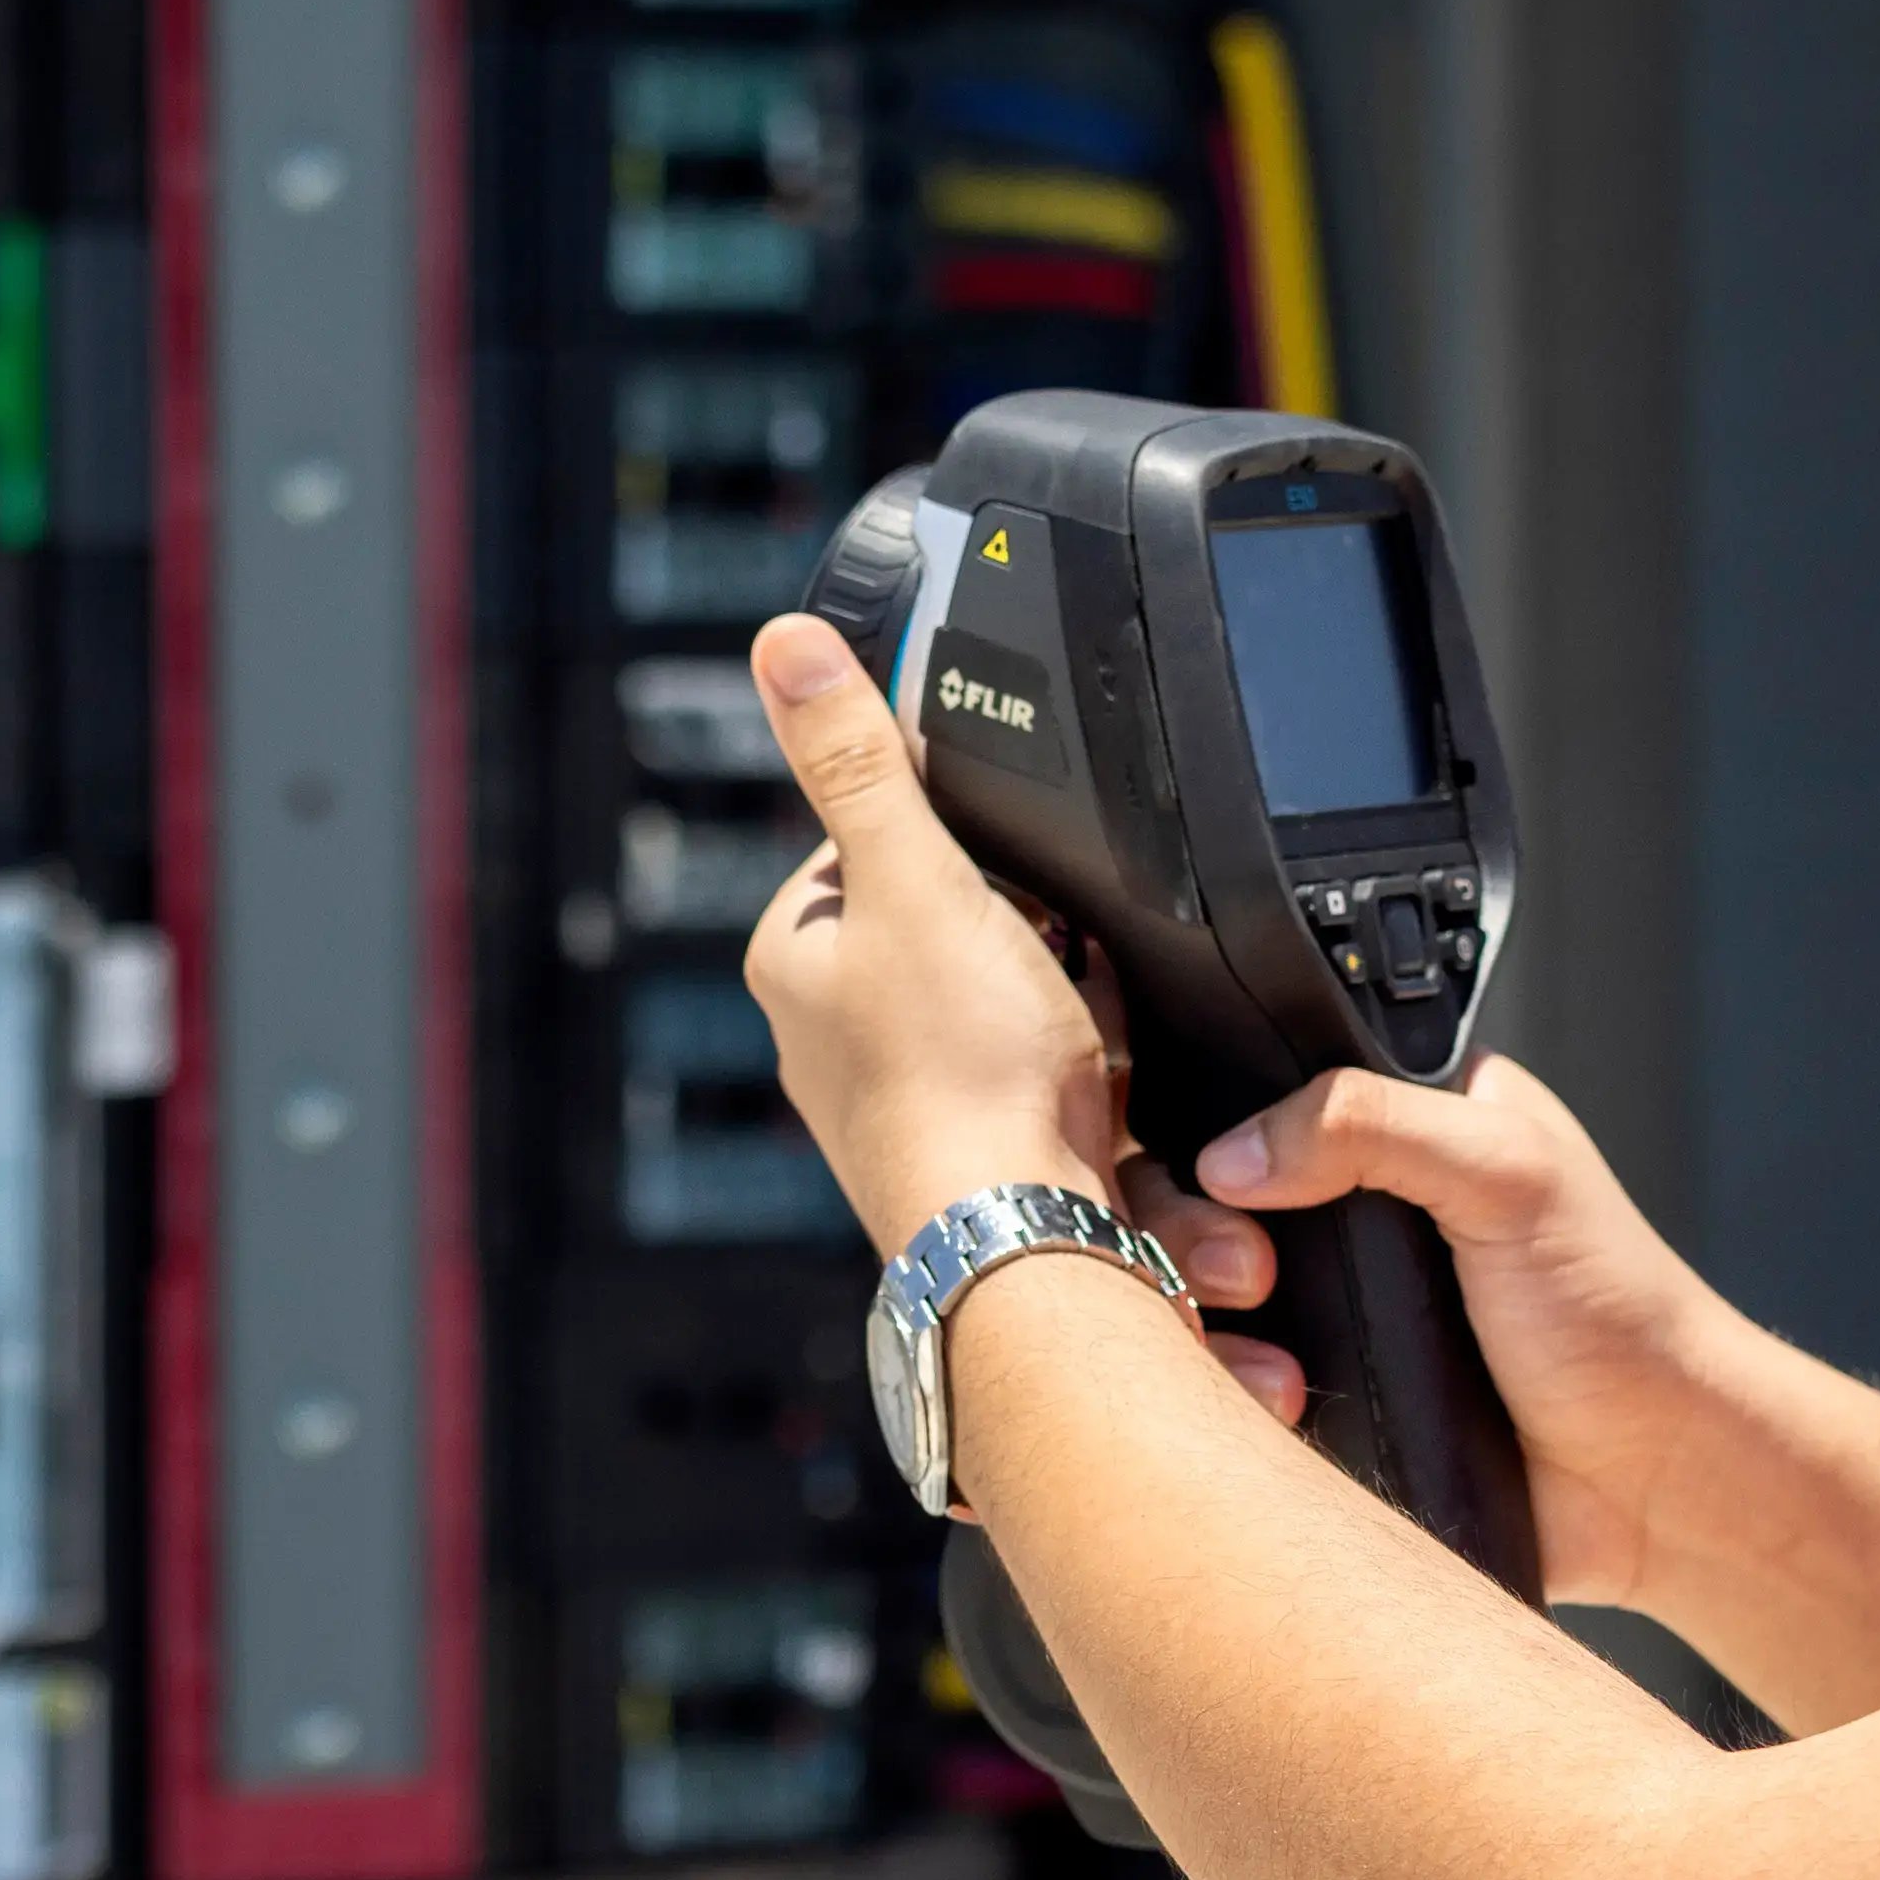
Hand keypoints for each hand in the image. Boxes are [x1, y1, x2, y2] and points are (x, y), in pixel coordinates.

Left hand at [736, 613, 1129, 1252]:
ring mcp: (899, 1097)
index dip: (969, 848)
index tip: (1014, 883)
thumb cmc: (958, 1072)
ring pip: (1011, 1002)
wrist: (1024, 1235)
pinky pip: (1042, 1075)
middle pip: (963, 923)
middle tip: (1058, 968)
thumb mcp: (914, 877)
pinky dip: (1081, 1075)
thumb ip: (858, 759)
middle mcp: (828, 1034)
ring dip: (1067, 1010)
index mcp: (793, 957)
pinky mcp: (971, 1146)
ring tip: (1081, 1041)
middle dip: (1032, 937)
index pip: (885, 843)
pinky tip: (1096, 1093)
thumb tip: (783, 644)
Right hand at [1119, 1058, 1764, 1614]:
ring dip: (1203, 1324)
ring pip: (1197, 1292)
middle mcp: (1360, 1209)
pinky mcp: (1326, 1397)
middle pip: (1199, 1195)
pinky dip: (1230, 1395)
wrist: (1652, 1479)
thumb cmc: (1618, 1315)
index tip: (1222, 1177)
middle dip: (1193, 1235)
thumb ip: (1375, 1125)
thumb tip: (1235, 1155)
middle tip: (1248, 1275)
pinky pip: (1228, 1385)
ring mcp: (1335, 1307)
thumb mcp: (1509, 1172)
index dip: (1214, 1126)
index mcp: (1410, 1123)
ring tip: (1277, 1366)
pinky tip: (1283, 1407)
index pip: (1261, 1089)